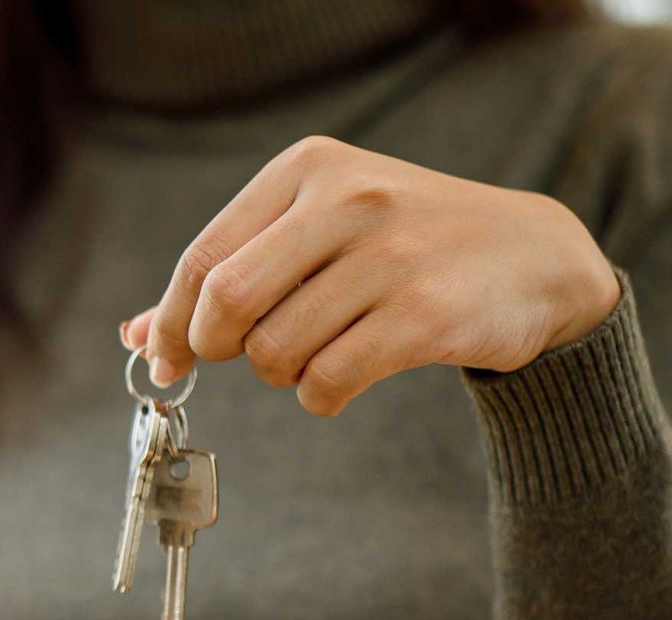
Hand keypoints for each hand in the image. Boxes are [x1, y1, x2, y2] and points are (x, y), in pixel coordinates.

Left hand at [121, 135, 620, 415]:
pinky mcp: (424, 315)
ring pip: (275, 352)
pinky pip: (326, 383)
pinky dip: (320, 397)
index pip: (204, 258)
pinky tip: (346, 379)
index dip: (169, 322)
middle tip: (249, 355)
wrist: (535, 259)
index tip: (162, 360)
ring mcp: (389, 257)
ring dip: (282, 375)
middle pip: (226, 304)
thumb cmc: (405, 248)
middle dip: (219, 348)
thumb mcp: (318, 232)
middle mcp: (348, 202)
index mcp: (309, 171)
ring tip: (319, 356)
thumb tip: (135, 339)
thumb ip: (229, 275)